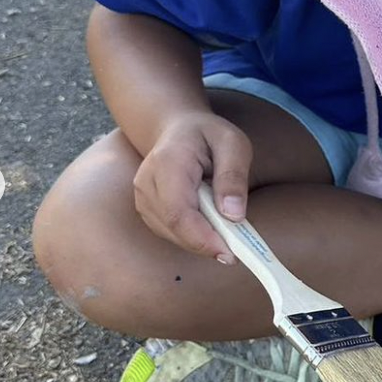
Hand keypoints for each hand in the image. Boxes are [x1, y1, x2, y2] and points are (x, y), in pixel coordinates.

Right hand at [133, 111, 252, 260]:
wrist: (178, 128)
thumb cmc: (208, 135)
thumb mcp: (233, 144)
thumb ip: (233, 176)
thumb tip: (234, 215)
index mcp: (168, 163)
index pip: (178, 211)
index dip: (202, 238)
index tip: (230, 253)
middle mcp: (147, 183)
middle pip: (174, 228)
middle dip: (207, 244)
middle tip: (238, 250)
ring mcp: (143, 198)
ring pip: (171, 234)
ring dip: (201, 241)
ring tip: (227, 233)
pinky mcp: (147, 210)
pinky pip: (170, 233)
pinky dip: (193, 237)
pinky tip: (211, 227)